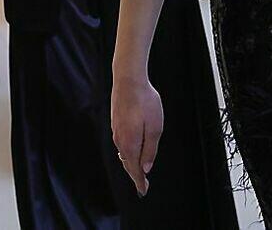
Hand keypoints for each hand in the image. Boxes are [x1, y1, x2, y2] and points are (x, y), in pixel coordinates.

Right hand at [111, 73, 162, 196]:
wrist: (128, 81)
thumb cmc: (145, 102)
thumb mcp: (155, 126)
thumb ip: (150, 148)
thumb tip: (146, 167)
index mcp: (130, 144)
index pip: (134, 169)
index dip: (139, 181)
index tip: (144, 191)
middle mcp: (120, 141)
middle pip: (128, 163)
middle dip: (136, 175)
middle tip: (143, 186)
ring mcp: (116, 131)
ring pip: (124, 153)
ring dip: (131, 164)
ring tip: (138, 172)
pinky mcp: (116, 123)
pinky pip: (122, 144)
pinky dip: (128, 152)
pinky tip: (131, 152)